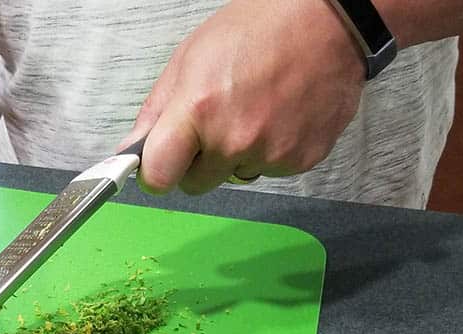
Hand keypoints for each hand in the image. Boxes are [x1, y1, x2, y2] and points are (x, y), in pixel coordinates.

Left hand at [119, 0, 365, 193]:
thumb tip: (133, 150)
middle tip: (215, 123)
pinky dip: (271, 150)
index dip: (156, 174)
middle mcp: (234, 139)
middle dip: (198, 162)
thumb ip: (157, 110)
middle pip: (195, 184)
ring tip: (255, 109)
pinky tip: (280, 115)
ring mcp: (270, 153)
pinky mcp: (300, 161)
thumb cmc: (259, 29)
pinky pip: (269, 170)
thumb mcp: (190, 58)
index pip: (159, 177)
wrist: (330, 21)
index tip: (160, 166)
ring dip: (237, 154)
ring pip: (234, 176)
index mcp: (199, 110)